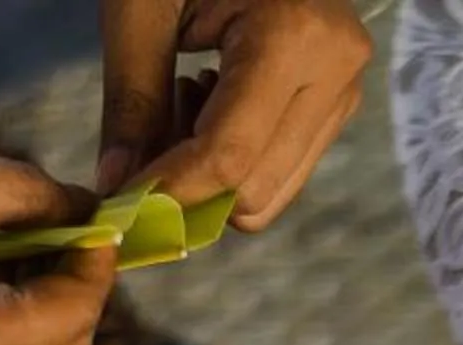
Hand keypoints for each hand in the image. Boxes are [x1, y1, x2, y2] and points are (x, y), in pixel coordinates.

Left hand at [98, 0, 370, 228]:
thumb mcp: (143, 7)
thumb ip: (131, 100)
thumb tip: (115, 190)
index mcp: (293, 36)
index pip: (229, 155)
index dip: (169, 192)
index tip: (118, 207)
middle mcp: (337, 70)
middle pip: (255, 189)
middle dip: (192, 185)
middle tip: (149, 132)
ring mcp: (347, 87)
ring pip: (272, 190)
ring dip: (216, 174)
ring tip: (186, 102)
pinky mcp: (342, 99)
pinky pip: (284, 168)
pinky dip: (239, 158)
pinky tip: (214, 100)